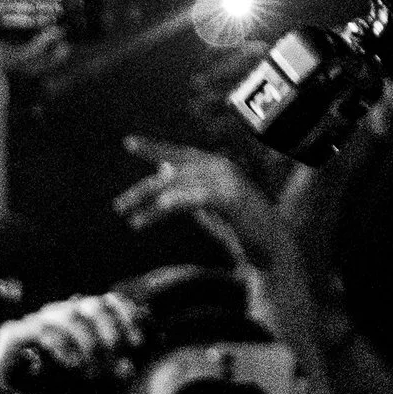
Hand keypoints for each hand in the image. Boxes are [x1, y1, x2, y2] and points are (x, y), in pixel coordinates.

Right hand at [0, 286, 147, 393]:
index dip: (125, 315)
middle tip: (115, 355)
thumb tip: (128, 368)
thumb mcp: (90, 391)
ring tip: (92, 370)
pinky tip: (72, 363)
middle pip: (91, 304)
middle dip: (109, 330)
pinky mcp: (12, 333)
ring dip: (86, 341)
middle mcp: (57, 315)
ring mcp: (33, 322)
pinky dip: (61, 344)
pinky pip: (41, 329)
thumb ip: (107, 379)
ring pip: (68, 314)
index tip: (137, 341)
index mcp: (79, 321)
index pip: (107, 302)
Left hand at [111, 138, 285, 271]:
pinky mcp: (232, 198)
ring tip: (131, 220)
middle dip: (144, 188)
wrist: (273, 251)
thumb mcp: (209, 208)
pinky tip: (156, 212)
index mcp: (217, 167)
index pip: (180, 154)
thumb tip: (163, 176)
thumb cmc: (242, 230)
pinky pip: (196, 197)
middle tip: (118, 206)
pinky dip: (175, 202)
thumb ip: (189, 191)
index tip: (129, 142)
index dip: (155, 147)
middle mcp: (223, 168)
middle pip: (175, 171)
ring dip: (152, 202)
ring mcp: (229, 181)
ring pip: (181, 184)